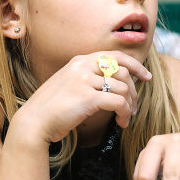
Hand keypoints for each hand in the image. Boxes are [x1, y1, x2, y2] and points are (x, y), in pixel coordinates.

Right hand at [17, 51, 151, 143]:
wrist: (33, 122)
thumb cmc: (51, 109)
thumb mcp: (68, 85)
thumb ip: (87, 79)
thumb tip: (113, 84)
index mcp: (79, 61)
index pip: (115, 56)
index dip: (135, 65)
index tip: (145, 77)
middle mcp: (82, 66)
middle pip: (123, 72)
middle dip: (133, 91)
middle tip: (133, 108)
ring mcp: (84, 80)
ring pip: (122, 88)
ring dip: (129, 106)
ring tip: (125, 119)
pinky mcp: (88, 97)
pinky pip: (119, 102)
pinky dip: (125, 113)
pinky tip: (121, 123)